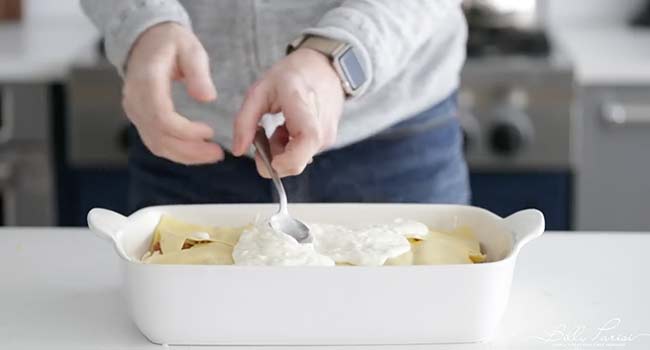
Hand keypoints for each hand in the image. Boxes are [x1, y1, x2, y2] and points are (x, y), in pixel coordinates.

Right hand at [122, 22, 223, 164]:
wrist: (146, 41)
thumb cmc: (170, 43)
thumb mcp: (190, 48)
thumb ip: (198, 72)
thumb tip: (208, 98)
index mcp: (146, 81)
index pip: (161, 116)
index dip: (185, 131)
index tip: (210, 132)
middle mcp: (135, 100)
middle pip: (159, 136)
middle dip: (190, 150)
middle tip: (218, 153)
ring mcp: (135, 112)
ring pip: (156, 144)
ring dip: (185, 155)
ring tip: (212, 155)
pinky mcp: (140, 119)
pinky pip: (156, 143)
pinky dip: (177, 152)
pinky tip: (197, 152)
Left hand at [232, 48, 344, 176]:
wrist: (323, 68)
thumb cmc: (291, 76)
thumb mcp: (259, 90)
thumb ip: (245, 121)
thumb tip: (238, 151)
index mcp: (302, 104)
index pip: (307, 139)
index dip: (288, 159)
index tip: (271, 159)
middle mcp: (320, 123)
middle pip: (298, 161)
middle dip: (275, 159)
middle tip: (266, 138)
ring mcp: (327, 134)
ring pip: (299, 161)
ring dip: (282, 152)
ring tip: (280, 127)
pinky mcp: (328, 141)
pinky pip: (305, 155)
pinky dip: (291, 149)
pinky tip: (289, 130)